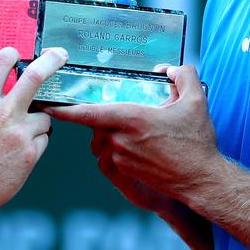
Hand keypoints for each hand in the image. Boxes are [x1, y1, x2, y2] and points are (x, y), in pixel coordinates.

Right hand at [0, 46, 66, 216]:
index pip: (1, 64)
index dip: (12, 54)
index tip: (17, 52)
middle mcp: (3, 113)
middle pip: (35, 77)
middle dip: (51, 61)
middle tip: (61, 54)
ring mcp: (19, 133)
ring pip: (44, 117)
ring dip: (38, 123)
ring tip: (19, 136)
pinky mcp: (31, 152)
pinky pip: (44, 138)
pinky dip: (37, 142)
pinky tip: (21, 152)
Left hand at [47, 64, 220, 202]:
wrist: (201, 180)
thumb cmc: (197, 142)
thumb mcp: (196, 101)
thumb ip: (182, 75)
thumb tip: (166, 69)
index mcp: (131, 119)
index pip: (88, 113)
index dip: (65, 109)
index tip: (48, 104)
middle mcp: (120, 140)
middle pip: (96, 124)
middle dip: (103, 116)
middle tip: (120, 110)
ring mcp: (120, 159)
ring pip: (102, 140)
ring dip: (109, 133)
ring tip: (132, 128)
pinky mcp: (124, 173)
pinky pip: (109, 156)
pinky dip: (115, 148)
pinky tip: (135, 145)